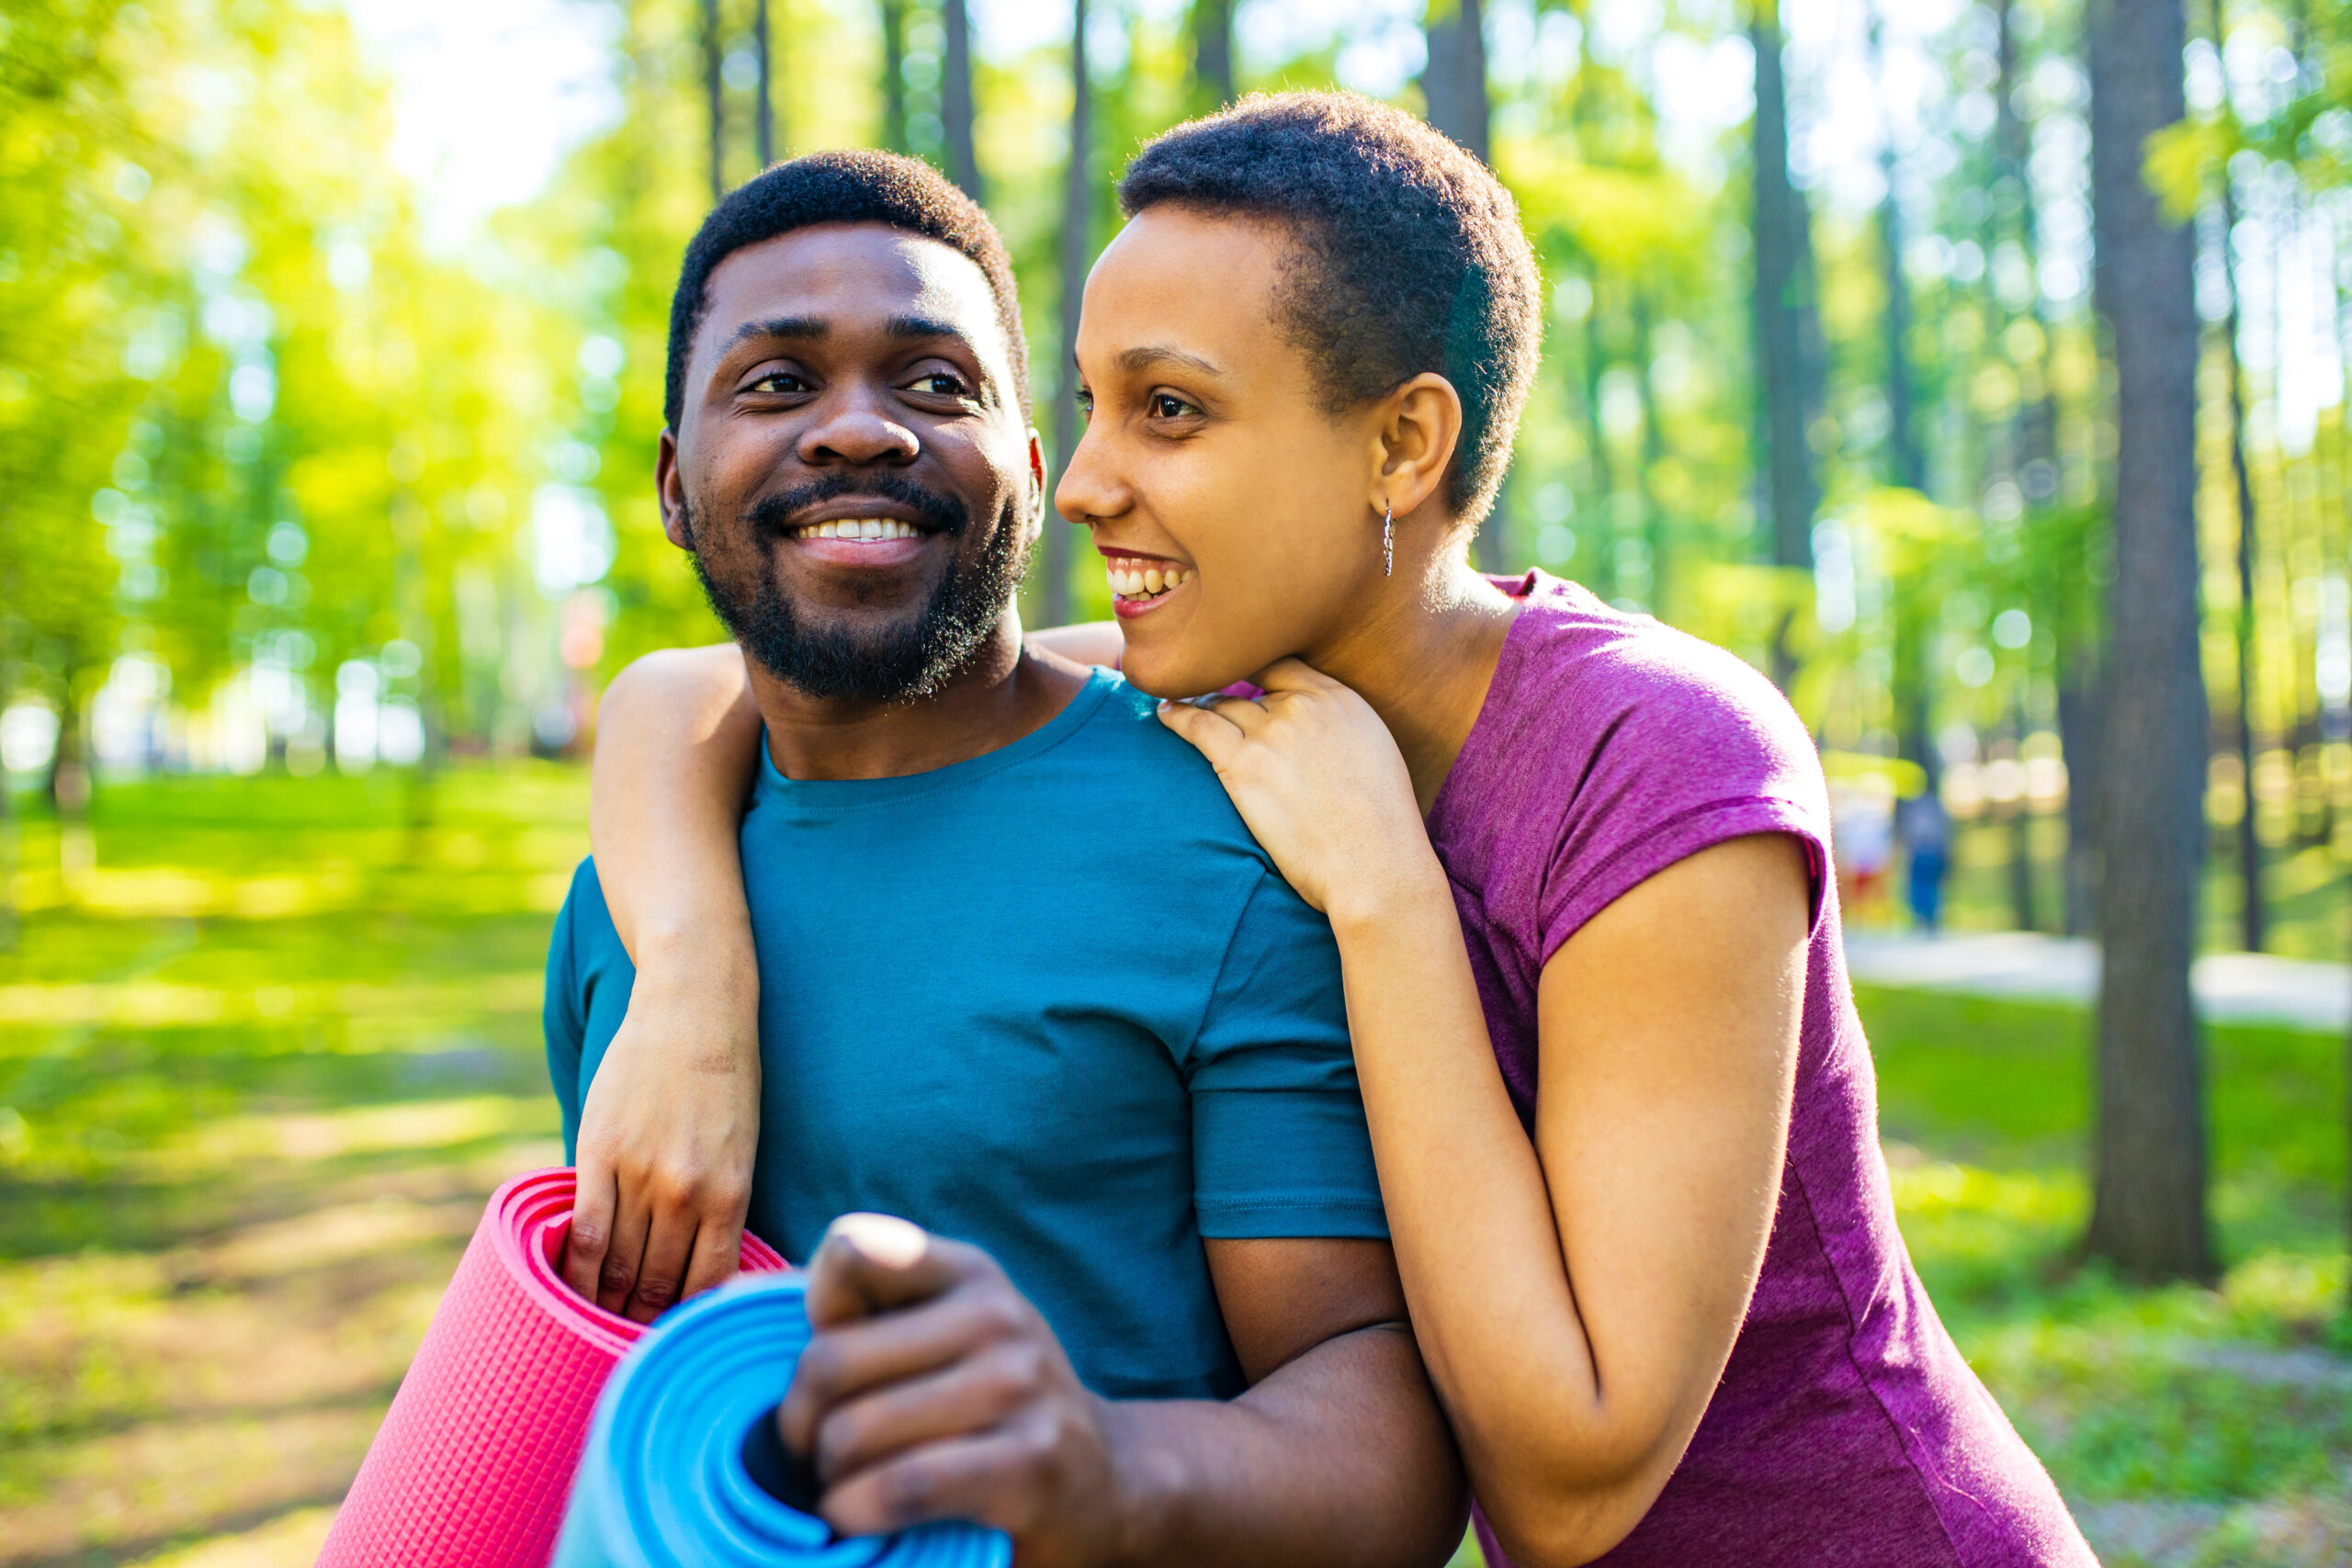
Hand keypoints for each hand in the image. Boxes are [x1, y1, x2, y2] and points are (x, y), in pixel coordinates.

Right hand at [562, 962, 759, 1321]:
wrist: (695, 1006)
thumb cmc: (726, 1079)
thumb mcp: (742, 1149)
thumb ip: (718, 1208)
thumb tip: (697, 1271)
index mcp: (731, 1195)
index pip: (706, 1288)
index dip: (684, 1323)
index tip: (669, 1341)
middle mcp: (687, 1193)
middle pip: (657, 1285)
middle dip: (643, 1321)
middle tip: (626, 1343)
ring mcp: (641, 1174)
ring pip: (619, 1267)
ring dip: (607, 1303)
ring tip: (597, 1323)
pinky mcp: (600, 1153)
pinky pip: (586, 1231)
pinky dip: (577, 1269)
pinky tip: (570, 1289)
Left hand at [778, 1215, 1133, 1566]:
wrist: (1105, 1487)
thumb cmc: (989, 1410)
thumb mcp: (941, 1337)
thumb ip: (856, 1311)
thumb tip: (730, 1294)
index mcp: (969, 1271)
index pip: (851, 1250)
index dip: (815, 1313)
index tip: (837, 1362)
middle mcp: (1000, 1314)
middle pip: (827, 1363)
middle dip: (798, 1426)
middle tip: (816, 1456)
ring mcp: (1020, 1386)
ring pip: (850, 1434)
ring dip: (827, 1483)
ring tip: (846, 1491)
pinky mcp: (1029, 1463)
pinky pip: (897, 1487)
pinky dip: (853, 1514)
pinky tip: (858, 1519)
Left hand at [1155, 659, 1442, 927]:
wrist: (1374, 865)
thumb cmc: (1380, 828)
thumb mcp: (1376, 754)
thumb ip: (1343, 729)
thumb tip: (1320, 733)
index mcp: (1340, 700)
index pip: (1284, 667)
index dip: (1258, 673)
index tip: (1243, 680)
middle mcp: (1304, 706)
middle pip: (1250, 690)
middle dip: (1232, 701)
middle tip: (1210, 707)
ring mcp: (1271, 733)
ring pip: (1222, 705)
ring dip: (1203, 708)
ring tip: (1182, 710)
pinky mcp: (1243, 765)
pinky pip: (1197, 725)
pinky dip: (1176, 715)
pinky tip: (1165, 713)